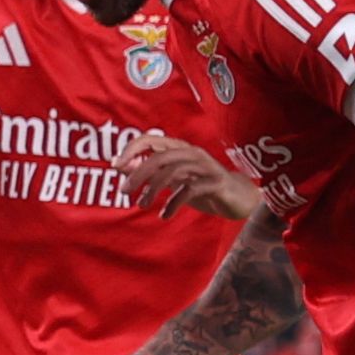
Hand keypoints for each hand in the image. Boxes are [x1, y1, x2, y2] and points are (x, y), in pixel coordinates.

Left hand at [118, 132, 258, 220]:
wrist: (238, 198)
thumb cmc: (201, 186)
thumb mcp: (172, 179)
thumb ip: (149, 171)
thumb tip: (120, 165)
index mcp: (180, 148)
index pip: (151, 139)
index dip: (131, 149)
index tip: (116, 165)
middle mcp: (192, 153)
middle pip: (160, 157)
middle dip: (138, 174)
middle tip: (124, 191)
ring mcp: (206, 167)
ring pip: (174, 171)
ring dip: (153, 189)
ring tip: (143, 204)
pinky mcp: (216, 183)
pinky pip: (190, 190)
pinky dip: (173, 203)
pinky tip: (165, 215)